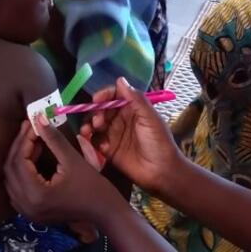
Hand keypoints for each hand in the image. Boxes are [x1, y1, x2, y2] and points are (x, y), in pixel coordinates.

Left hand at [4, 118, 119, 227]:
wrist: (105, 212)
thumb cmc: (93, 187)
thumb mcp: (73, 160)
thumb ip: (53, 139)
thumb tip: (38, 118)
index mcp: (36, 194)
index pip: (19, 161)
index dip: (24, 139)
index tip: (32, 123)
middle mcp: (26, 205)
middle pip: (10, 170)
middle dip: (19, 146)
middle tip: (28, 128)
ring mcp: (27, 211)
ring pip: (10, 179)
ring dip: (18, 158)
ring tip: (31, 140)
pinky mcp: (31, 213)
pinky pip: (16, 189)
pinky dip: (20, 172)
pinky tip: (31, 157)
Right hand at [79, 78, 182, 193]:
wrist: (161, 172)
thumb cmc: (159, 142)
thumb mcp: (150, 118)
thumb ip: (135, 99)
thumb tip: (120, 79)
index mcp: (132, 109)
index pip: (114, 96)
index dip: (104, 95)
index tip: (97, 99)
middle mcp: (121, 119)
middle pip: (101, 110)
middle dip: (96, 112)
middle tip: (99, 122)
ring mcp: (113, 135)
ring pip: (95, 125)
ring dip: (89, 125)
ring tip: (90, 131)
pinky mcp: (108, 150)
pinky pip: (94, 141)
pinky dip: (91, 140)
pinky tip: (96, 143)